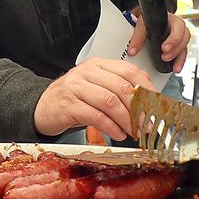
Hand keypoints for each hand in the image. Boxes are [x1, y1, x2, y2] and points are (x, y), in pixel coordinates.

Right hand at [33, 58, 153, 141]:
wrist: (42, 107)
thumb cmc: (73, 98)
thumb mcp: (96, 87)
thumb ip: (118, 87)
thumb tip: (148, 96)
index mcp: (98, 64)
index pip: (129, 71)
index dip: (146, 89)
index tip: (156, 105)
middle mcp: (86, 72)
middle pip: (121, 87)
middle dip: (139, 108)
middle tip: (147, 124)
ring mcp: (75, 87)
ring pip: (109, 102)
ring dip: (126, 120)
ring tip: (133, 132)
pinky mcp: (68, 105)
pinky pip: (95, 116)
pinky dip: (110, 127)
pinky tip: (117, 134)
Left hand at [126, 11, 189, 73]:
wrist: (147, 21)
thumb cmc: (147, 21)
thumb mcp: (142, 24)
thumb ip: (138, 37)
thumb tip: (132, 51)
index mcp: (171, 19)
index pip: (177, 26)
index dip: (173, 38)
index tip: (164, 48)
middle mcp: (177, 28)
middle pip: (184, 36)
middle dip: (175, 48)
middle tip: (164, 56)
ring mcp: (179, 37)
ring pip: (184, 46)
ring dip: (178, 56)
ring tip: (168, 63)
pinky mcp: (178, 47)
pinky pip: (182, 54)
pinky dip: (179, 62)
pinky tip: (175, 68)